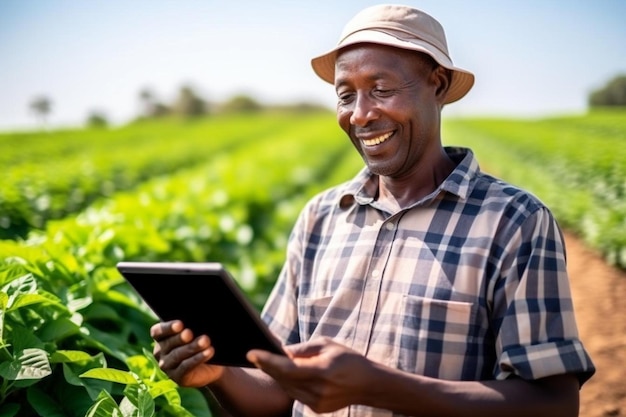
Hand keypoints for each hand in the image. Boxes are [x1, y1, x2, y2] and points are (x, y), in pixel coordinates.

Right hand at [150, 320, 224, 386]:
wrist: (211, 365)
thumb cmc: (200, 341)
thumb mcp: (195, 332)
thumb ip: (192, 325)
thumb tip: (197, 318)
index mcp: (161, 337)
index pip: (157, 331)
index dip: (167, 328)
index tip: (180, 324)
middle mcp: (160, 352)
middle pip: (168, 343)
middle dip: (181, 337)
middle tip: (191, 333)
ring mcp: (167, 366)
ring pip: (177, 355)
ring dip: (192, 347)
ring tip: (206, 340)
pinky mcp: (177, 377)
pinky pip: (186, 367)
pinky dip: (198, 358)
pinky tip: (208, 352)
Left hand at [247, 337, 372, 412]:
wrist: (368, 384)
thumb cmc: (348, 359)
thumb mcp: (327, 345)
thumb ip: (303, 349)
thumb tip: (281, 350)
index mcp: (322, 371)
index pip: (288, 368)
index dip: (267, 361)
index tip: (251, 353)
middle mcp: (319, 390)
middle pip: (284, 379)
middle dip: (267, 366)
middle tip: (254, 355)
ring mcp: (317, 402)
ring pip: (287, 388)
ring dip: (276, 375)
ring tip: (266, 362)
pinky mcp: (317, 409)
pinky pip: (295, 394)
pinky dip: (288, 384)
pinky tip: (284, 374)